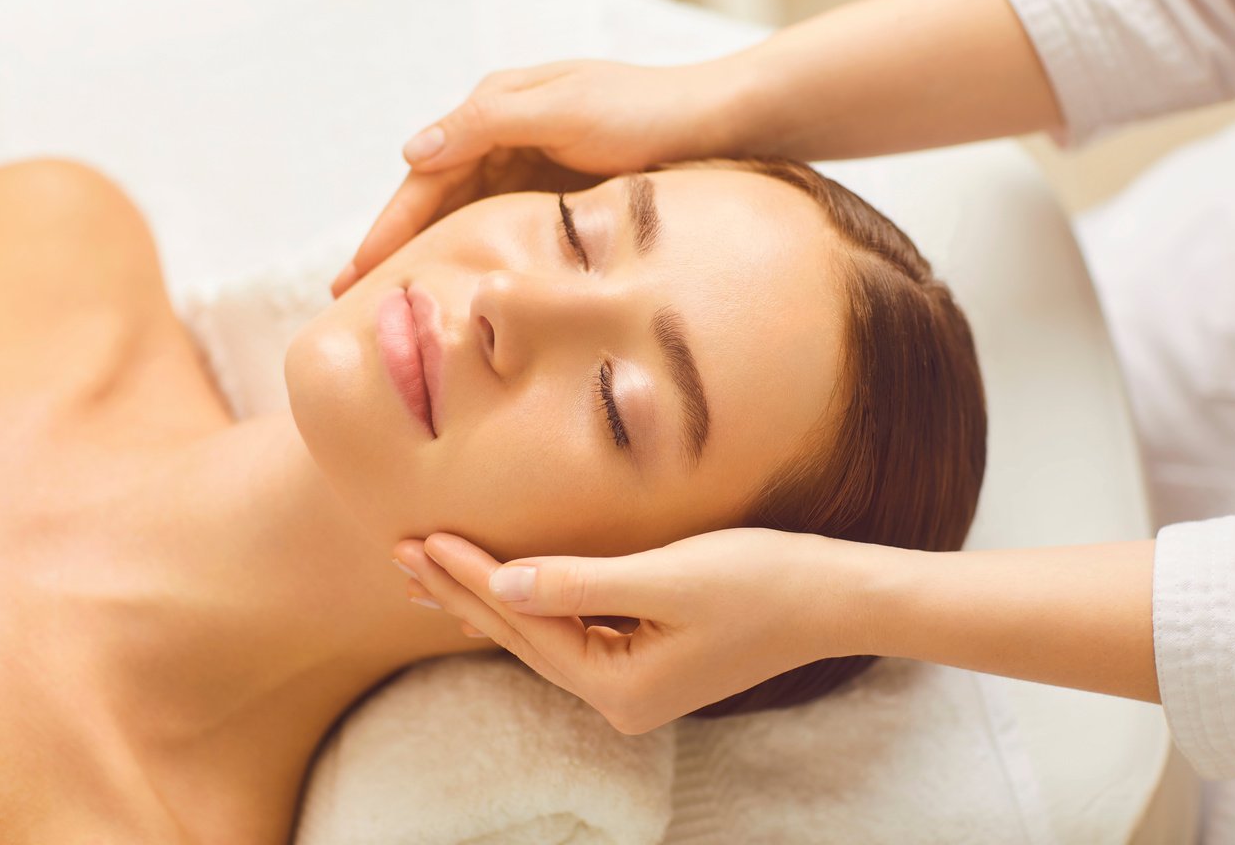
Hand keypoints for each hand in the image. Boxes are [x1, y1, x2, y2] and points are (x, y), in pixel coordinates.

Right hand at [332, 58, 747, 296]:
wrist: (720, 122)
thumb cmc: (645, 111)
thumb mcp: (563, 111)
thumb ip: (486, 125)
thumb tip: (410, 152)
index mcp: (496, 108)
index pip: (426, 176)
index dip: (389, 227)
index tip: (356, 275)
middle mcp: (506, 136)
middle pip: (437, 201)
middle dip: (395, 248)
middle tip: (352, 302)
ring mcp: (533, 166)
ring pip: (467, 218)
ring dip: (431, 257)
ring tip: (396, 306)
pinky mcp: (562, 193)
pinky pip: (505, 228)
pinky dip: (478, 257)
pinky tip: (464, 290)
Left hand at [390, 528, 881, 732]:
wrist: (835, 596)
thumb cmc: (761, 580)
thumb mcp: (667, 577)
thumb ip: (581, 583)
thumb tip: (503, 585)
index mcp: (621, 688)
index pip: (526, 625)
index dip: (470, 578)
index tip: (420, 536)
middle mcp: (622, 699)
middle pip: (524, 638)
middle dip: (462, 593)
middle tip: (399, 552)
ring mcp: (637, 685)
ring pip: (543, 635)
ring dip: (489, 598)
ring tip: (429, 570)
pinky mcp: (650, 661)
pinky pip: (573, 631)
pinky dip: (533, 603)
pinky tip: (504, 587)